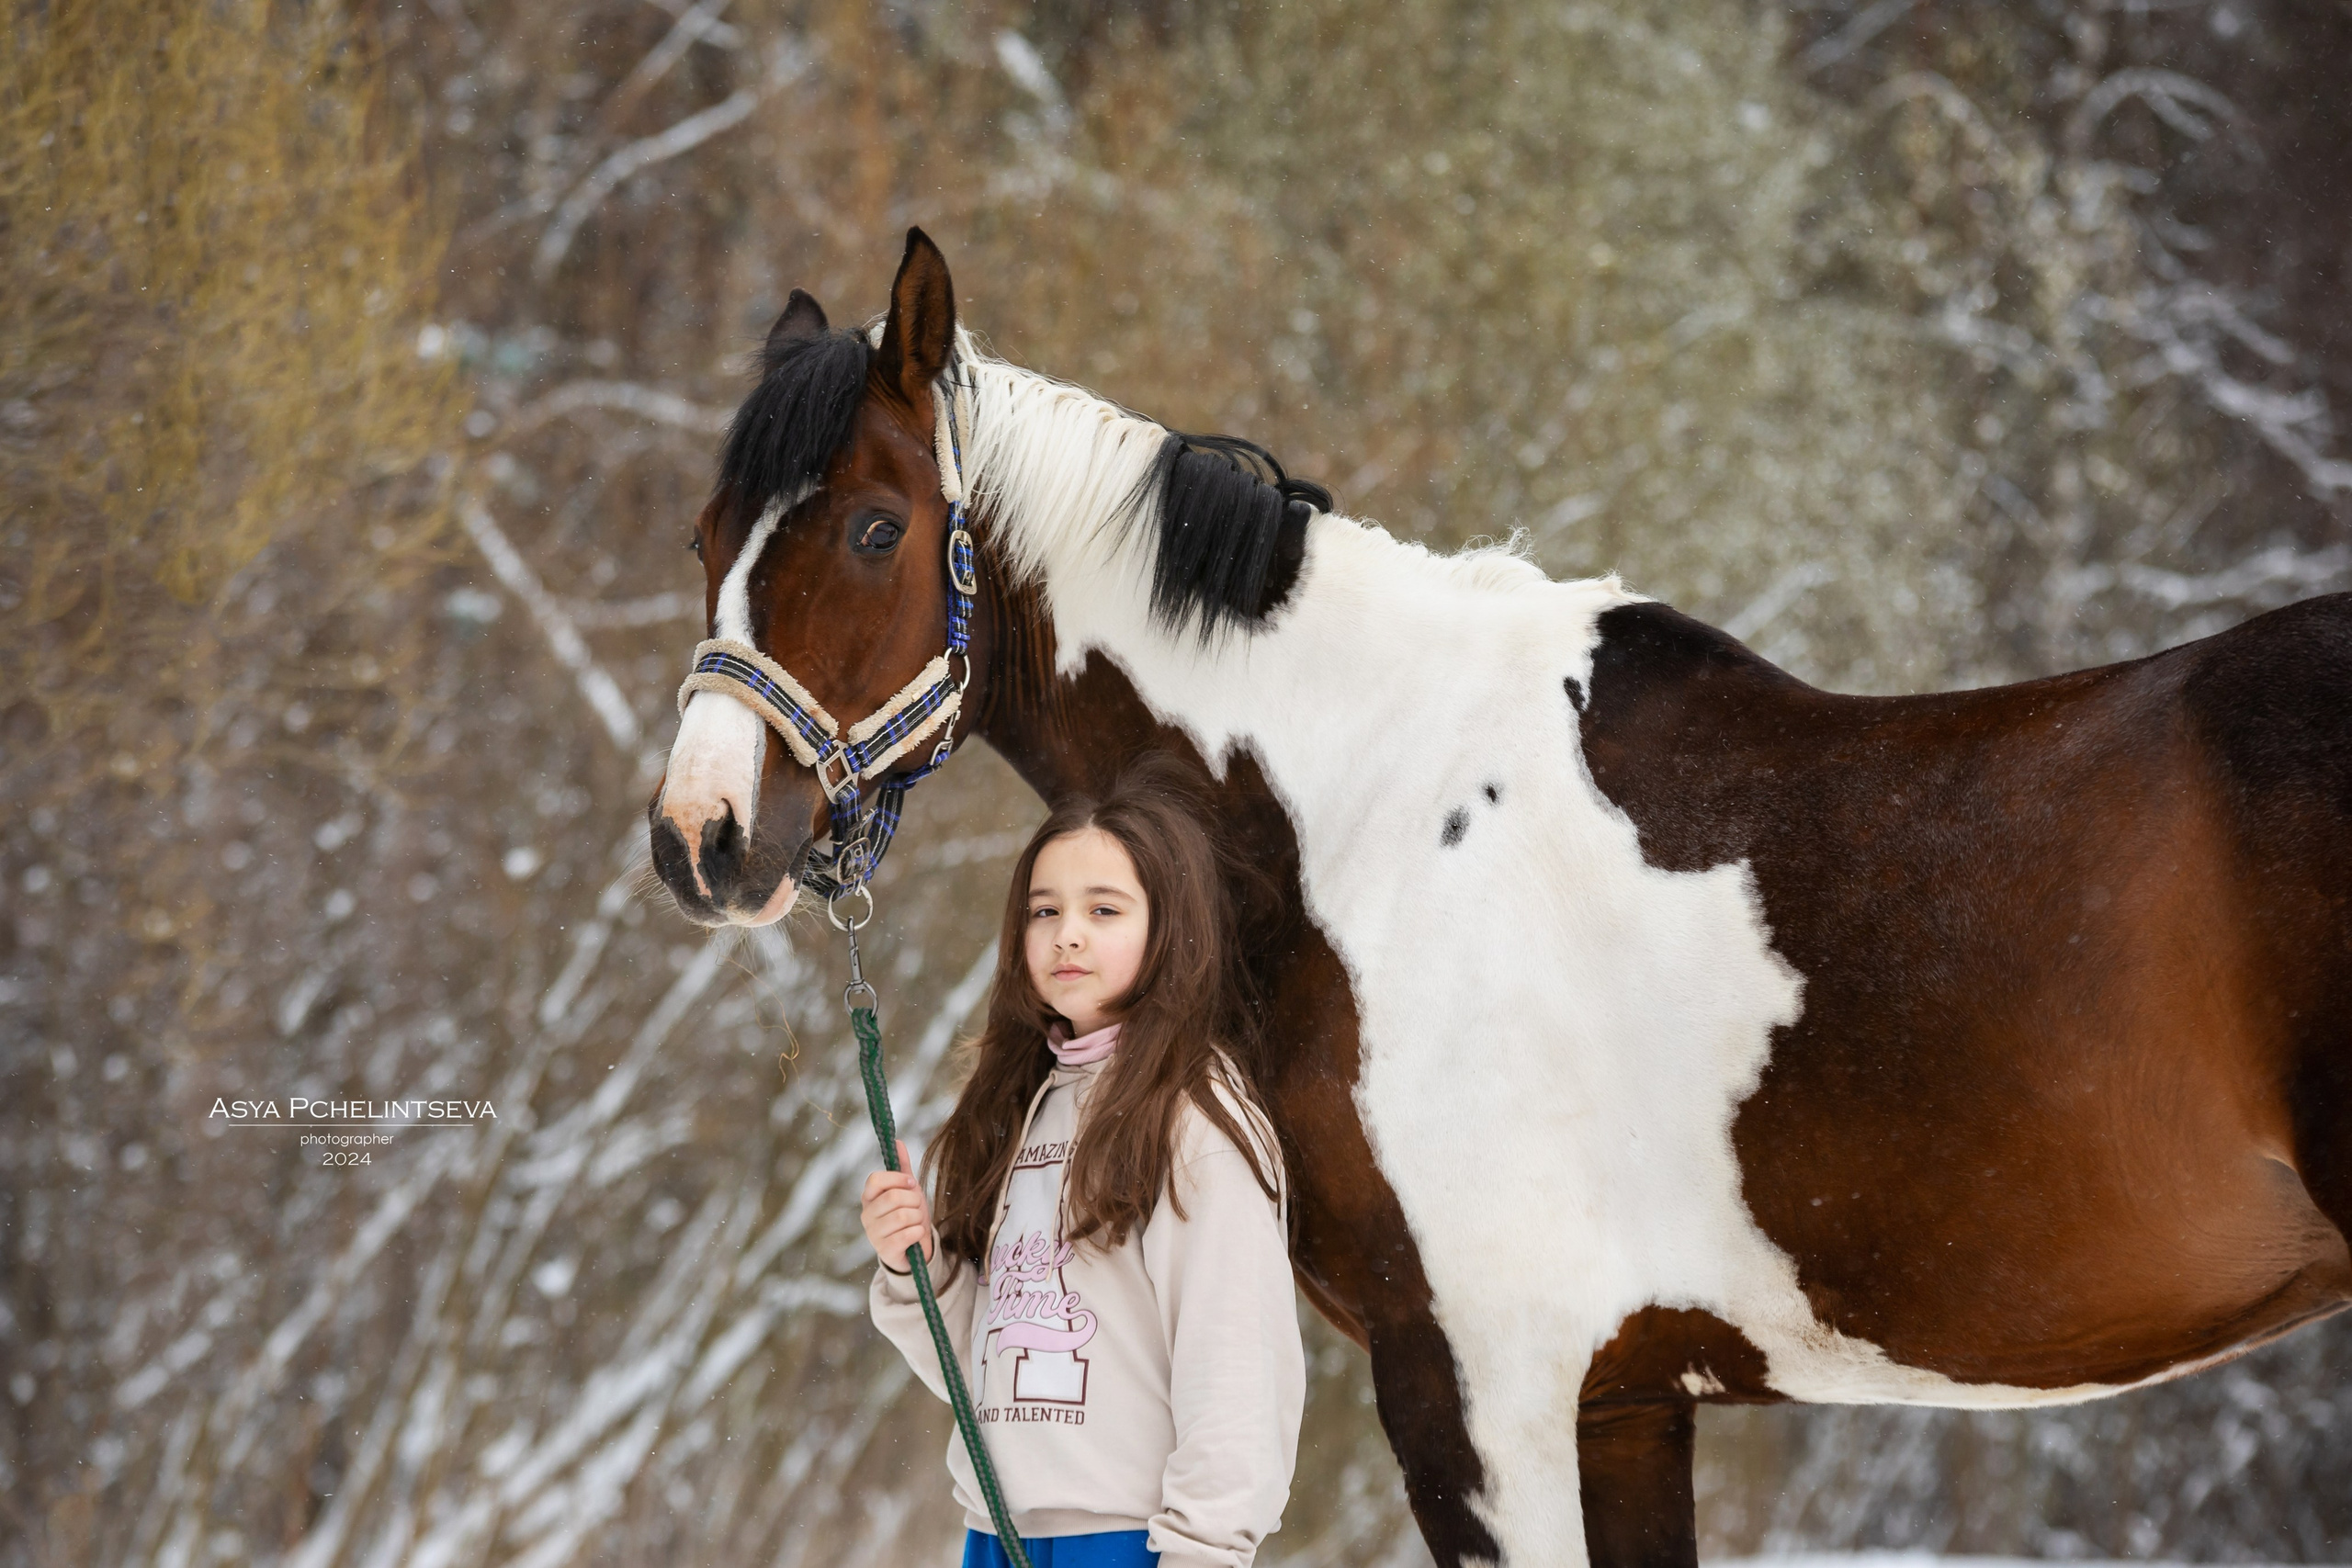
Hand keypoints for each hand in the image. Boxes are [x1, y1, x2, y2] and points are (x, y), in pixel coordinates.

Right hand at [860, 1141, 934, 1269]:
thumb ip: (902, 1168)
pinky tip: (915, 1236)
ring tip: (915, 1223)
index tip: (911, 1183)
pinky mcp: (885, 1251)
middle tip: (916, 1207)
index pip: (875, 1179)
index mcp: (869, 1197)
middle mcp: (867, 1215)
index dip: (897, 1179)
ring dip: (918, 1218)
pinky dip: (918, 1233)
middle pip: (894, 1197)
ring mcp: (873, 1235)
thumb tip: (897, 1141)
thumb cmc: (909, 1215)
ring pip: (903, 1216)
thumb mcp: (908, 1190)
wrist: (915, 1247)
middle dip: (914, 1201)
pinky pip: (908, 1235)